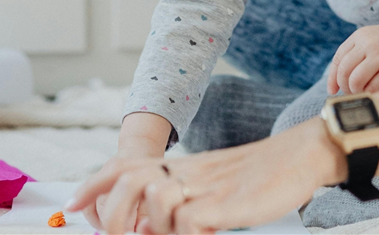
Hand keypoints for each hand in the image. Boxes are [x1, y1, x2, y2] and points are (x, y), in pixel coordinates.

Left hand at [66, 119, 344, 234]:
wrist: (306, 152)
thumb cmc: (267, 173)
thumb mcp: (219, 180)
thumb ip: (189, 199)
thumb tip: (154, 226)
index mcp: (185, 165)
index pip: (125, 164)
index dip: (92, 184)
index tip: (71, 205)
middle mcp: (190, 172)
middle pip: (130, 178)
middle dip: (111, 214)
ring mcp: (209, 187)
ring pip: (155, 196)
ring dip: (150, 226)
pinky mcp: (229, 204)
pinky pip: (190, 222)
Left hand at [327, 23, 378, 94]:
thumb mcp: (372, 40)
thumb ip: (354, 55)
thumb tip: (335, 86)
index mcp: (361, 35)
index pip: (338, 59)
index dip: (333, 78)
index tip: (333, 90)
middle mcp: (369, 44)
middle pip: (344, 71)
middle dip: (345, 86)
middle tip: (353, 91)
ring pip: (354, 81)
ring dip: (356, 90)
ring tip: (364, 91)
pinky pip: (371, 88)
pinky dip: (369, 93)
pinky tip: (375, 91)